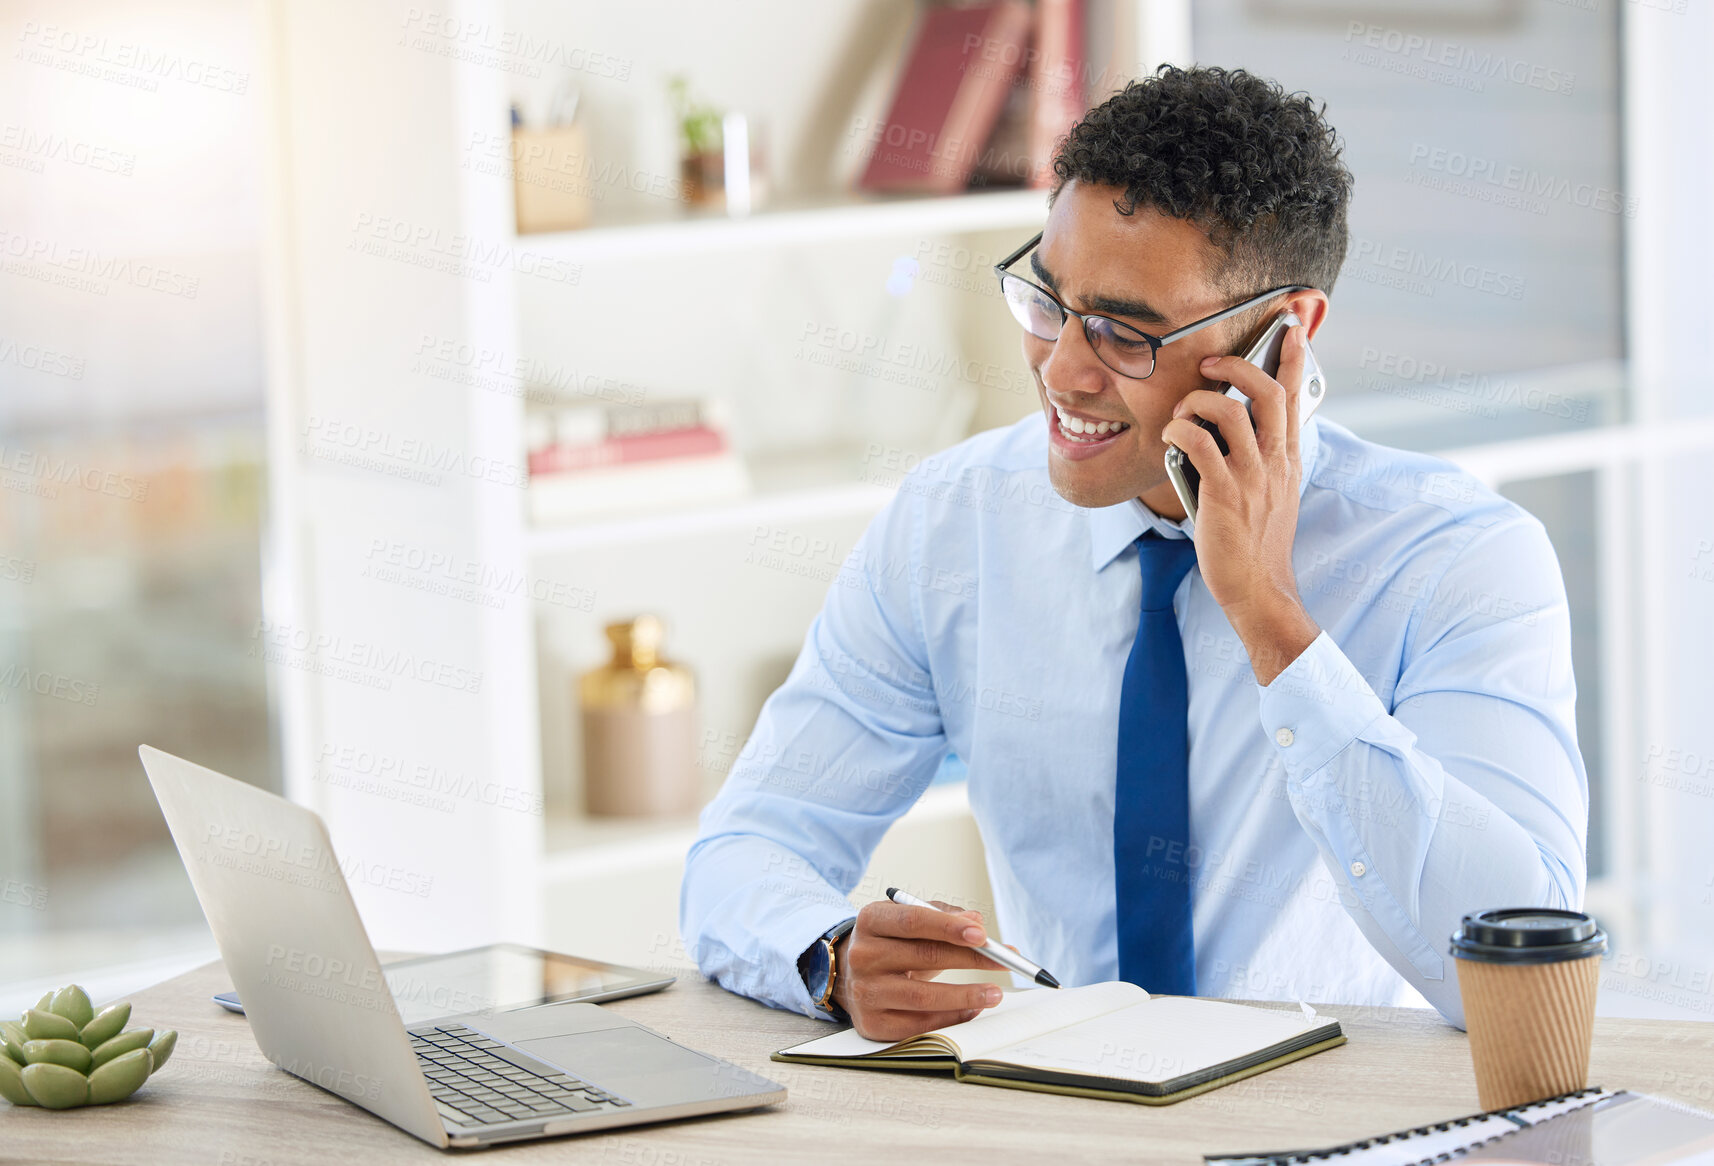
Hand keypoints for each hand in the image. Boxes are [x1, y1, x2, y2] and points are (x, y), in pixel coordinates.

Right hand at [832, 899, 1007, 1040]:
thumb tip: (976, 922)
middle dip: (970, 960)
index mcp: (871, 920)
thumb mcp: (908, 919)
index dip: (949, 927)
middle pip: (923, 957)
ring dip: (965, 996)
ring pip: (923, 997)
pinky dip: (950, 1018)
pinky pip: (918, 1025)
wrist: (851, 975)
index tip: (983, 936)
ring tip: (994, 993)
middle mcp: (863, 955)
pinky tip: (971, 1010)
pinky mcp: (872, 1023)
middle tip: (1002, 962)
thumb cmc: (890, 943)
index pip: (913, 921)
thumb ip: (942, 915)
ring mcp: (864, 992)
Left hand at [1160, 324, 1320, 683]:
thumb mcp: (1271, 492)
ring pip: (1231, 412)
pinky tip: (1171, 434)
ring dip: (1199, 400)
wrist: (1258, 586)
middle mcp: (1275, 463)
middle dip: (1240, 366)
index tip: (1291, 327)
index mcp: (1288, 459)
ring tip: (1183, 410)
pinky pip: (1200, 443)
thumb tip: (1234, 424)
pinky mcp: (1224, 494)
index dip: (1293, 359)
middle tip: (1213, 363)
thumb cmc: (1255, 540)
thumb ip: (1261, 458)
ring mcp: (1252, 478)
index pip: (1296, 397)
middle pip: (1269, 393)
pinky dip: (1181, 429)